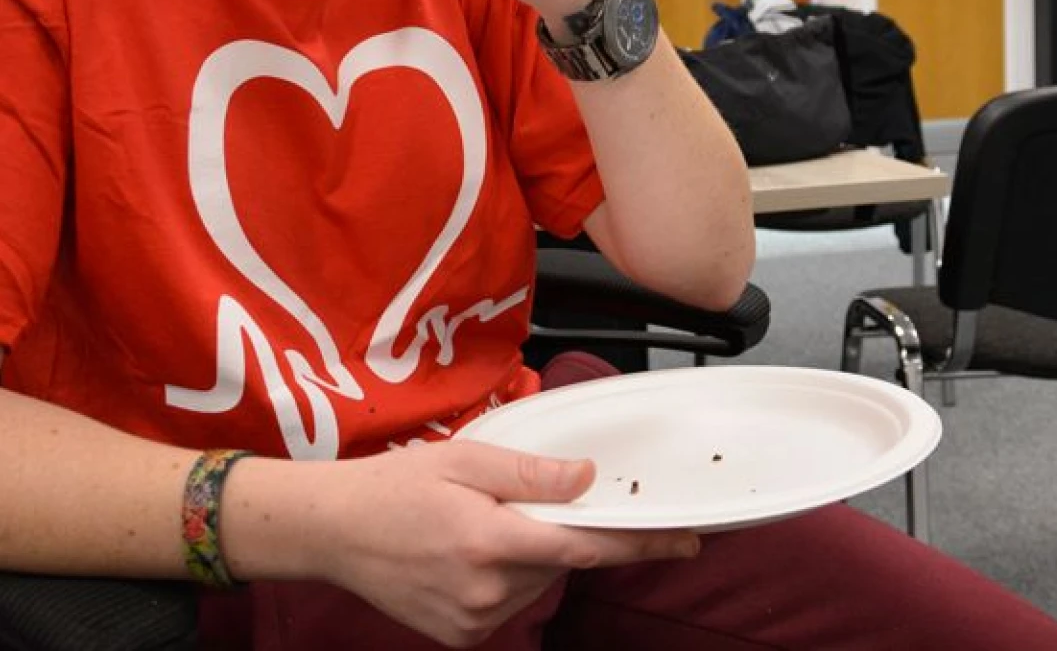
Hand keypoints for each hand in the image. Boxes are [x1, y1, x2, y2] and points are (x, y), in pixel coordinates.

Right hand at [313, 439, 699, 646]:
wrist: (335, 531)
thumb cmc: (398, 485)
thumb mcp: (467, 459)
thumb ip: (532, 473)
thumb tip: (588, 479)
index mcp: (491, 541)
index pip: (586, 546)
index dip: (641, 542)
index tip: (686, 538)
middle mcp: (487, 591)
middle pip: (561, 561)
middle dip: (563, 531)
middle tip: (524, 501)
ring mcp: (473, 621)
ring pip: (538, 582)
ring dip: (533, 552)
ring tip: (481, 521)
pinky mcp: (461, 637)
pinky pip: (511, 603)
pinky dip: (510, 574)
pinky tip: (471, 550)